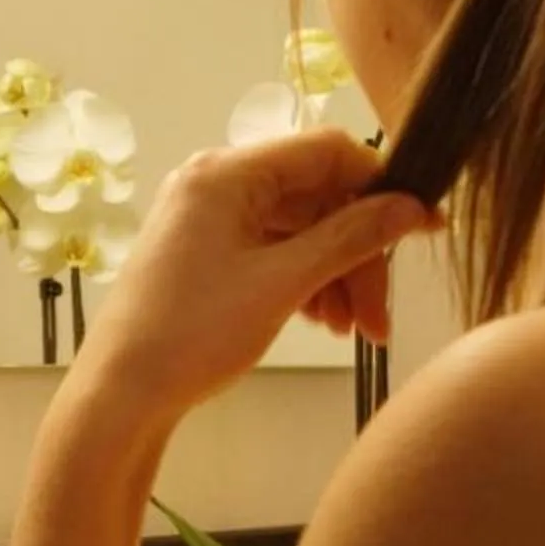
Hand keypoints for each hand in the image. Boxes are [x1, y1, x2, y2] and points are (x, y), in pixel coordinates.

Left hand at [70, 132, 436, 429]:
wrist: (121, 394)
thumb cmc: (191, 334)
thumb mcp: (282, 284)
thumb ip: (350, 238)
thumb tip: (411, 208)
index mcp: (226, 173)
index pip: (327, 152)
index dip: (382, 187)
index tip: (423, 229)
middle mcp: (215, 183)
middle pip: (317, 198)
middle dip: (357, 255)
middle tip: (380, 316)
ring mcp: (209, 218)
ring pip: (300, 230)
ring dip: (336, 274)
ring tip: (354, 330)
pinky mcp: (207, 252)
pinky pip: (274, 251)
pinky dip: (306, 281)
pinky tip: (323, 321)